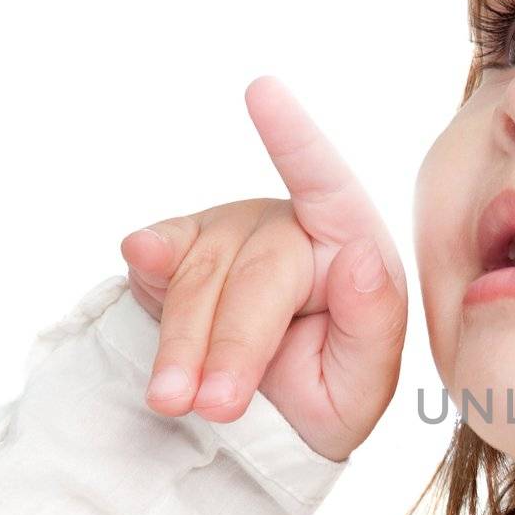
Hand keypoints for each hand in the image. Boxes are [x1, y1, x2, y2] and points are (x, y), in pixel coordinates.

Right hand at [118, 75, 406, 462]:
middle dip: (231, 347)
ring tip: (175, 402)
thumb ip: (374, 326)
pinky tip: (141, 256)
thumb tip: (363, 256)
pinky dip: (149, 262)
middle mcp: (290, 226)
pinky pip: (159, 256)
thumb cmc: (329, 394)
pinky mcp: (180, 251)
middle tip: (216, 407)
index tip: (262, 91)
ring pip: (197, 280)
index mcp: (351, 248)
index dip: (294, 140)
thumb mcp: (364, 385)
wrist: (267, 423)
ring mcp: (231, 233)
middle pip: (253, 274)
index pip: (328, 186)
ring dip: (182, 345)